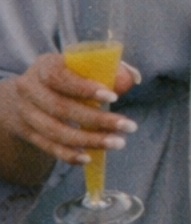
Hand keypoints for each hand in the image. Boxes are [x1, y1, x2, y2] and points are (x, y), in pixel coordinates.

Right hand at [0, 52, 139, 169]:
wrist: (25, 93)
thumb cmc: (65, 75)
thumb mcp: (80, 66)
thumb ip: (107, 69)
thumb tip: (131, 79)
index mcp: (44, 66)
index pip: (60, 77)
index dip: (85, 88)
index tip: (113, 97)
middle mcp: (29, 89)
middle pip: (61, 108)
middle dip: (97, 119)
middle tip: (128, 126)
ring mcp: (25, 113)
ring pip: (55, 131)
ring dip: (89, 140)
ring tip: (117, 142)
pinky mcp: (26, 132)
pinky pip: (47, 146)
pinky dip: (68, 154)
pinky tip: (89, 158)